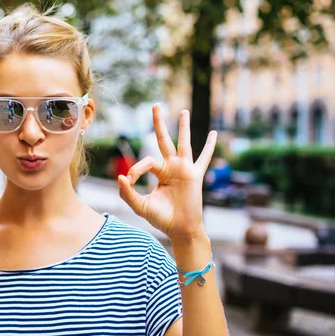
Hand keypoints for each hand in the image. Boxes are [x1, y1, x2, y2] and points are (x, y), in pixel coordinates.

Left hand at [117, 105, 216, 243]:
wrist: (180, 229)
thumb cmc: (162, 218)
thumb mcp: (140, 205)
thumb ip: (128, 193)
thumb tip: (120, 177)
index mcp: (159, 172)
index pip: (146, 161)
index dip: (136, 169)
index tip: (129, 180)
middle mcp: (171, 167)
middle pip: (163, 140)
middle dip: (158, 123)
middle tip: (155, 105)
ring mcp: (184, 170)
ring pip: (183, 143)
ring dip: (183, 127)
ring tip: (183, 111)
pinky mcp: (195, 175)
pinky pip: (204, 158)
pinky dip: (209, 147)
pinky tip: (214, 134)